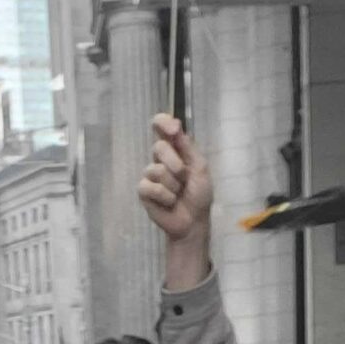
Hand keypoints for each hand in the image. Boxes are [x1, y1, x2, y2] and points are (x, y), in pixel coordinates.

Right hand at [139, 113, 213, 245]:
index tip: (173, 129)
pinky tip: (169, 202)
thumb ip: (188, 147)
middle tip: (184, 178)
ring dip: (173, 185)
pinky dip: (164, 196)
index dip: (163, 123)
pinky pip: (150, 187)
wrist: (194, 221)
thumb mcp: (200, 168)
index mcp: (175, 149)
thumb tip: (175, 125)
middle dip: (175, 164)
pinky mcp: (144, 191)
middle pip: (158, 147)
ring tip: (178, 194)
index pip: (162, 128)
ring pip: (156, 170)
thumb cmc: (199, 195)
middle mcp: (160, 159)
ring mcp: (150, 175)